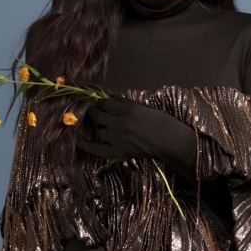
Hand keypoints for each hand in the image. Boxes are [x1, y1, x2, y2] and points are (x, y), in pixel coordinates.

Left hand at [76, 98, 196, 176]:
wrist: (171, 142)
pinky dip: (89, 146)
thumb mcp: (146, 107)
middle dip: (94, 112)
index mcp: (129, 108)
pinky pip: (99, 149)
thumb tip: (114, 100)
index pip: (106, 103)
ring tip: (101, 127)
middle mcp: (120, 121)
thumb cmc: (163, 122)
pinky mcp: (120, 151)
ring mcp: (118, 137)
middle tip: (93, 112)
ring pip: (100, 131)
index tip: (99, 103)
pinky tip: (80, 143)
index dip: (101, 102)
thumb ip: (128, 104)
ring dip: (100, 128)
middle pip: (99, 116)